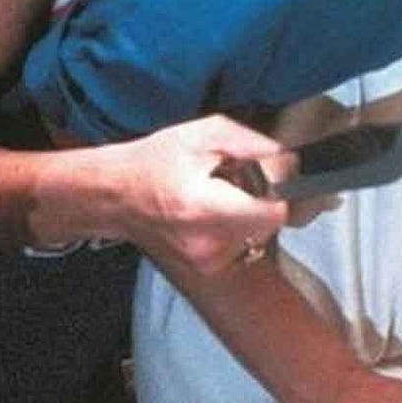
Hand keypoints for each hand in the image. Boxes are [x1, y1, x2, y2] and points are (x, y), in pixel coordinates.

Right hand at [103, 114, 292, 276]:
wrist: (115, 196)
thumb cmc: (154, 162)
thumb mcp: (203, 134)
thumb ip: (250, 143)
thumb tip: (287, 157)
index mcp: (205, 208)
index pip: (274, 213)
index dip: (279, 190)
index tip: (266, 176)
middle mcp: (208, 243)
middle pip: (270, 223)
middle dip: (261, 199)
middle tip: (234, 181)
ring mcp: (207, 261)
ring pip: (258, 235)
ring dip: (249, 214)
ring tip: (219, 197)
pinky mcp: (206, 268)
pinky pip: (241, 245)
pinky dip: (235, 228)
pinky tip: (211, 213)